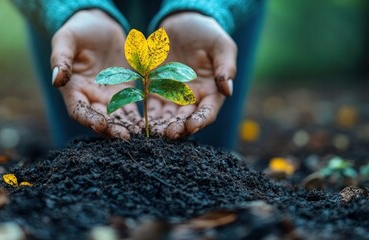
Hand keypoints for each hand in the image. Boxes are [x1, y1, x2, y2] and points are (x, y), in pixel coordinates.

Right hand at [51, 9, 141, 139]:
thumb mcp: (66, 39)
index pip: (78, 110)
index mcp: (73, 89)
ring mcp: (108, 97)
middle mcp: (90, 98)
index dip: (88, 119)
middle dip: (111, 129)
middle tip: (125, 137)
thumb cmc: (79, 30)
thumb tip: (56, 79)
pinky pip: (131, 109)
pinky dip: (138, 118)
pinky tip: (149, 124)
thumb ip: (61, 59)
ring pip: (117, 118)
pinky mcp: (125, 93)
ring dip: (126, 127)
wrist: (100, 24)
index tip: (100, 124)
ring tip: (139, 134)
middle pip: (99, 119)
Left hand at [148, 12, 236, 138]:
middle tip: (170, 133)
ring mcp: (172, 97)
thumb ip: (225, 66)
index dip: (201, 119)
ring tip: (155, 132)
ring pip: (167, 118)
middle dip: (178, 127)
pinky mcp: (154, 92)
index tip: (193, 125)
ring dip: (161, 126)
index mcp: (211, 92)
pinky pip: (150, 108)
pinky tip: (141, 123)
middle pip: (186, 119)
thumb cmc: (206, 33)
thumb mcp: (221, 45)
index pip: (208, 111)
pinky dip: (146, 117)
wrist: (182, 23)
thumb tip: (228, 89)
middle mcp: (192, 99)